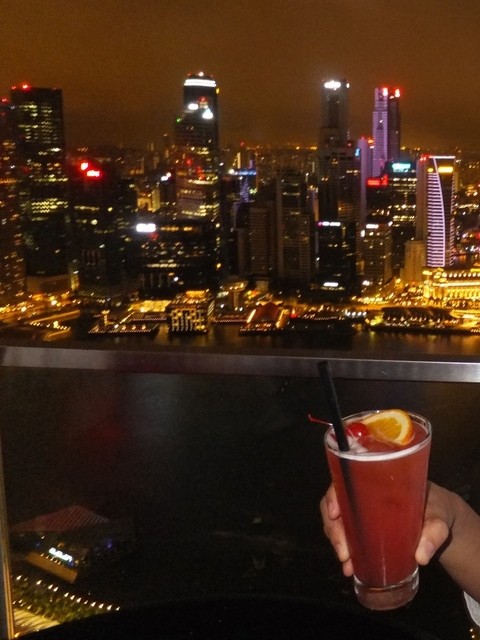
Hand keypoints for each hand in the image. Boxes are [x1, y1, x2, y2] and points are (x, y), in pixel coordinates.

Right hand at [320, 481, 451, 574]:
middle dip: (334, 529)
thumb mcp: (439, 518)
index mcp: (378, 481)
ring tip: (347, 564)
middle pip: (337, 503)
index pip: (346, 480)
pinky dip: (345, 551)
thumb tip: (420, 556)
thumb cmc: (437, 510)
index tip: (334, 514)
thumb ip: (434, 533)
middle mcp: (365, 493)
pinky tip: (350, 567)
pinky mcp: (365, 528)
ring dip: (338, 542)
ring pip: (337, 521)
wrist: (440, 520)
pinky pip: (347, 535)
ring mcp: (363, 511)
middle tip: (344, 553)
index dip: (334, 495)